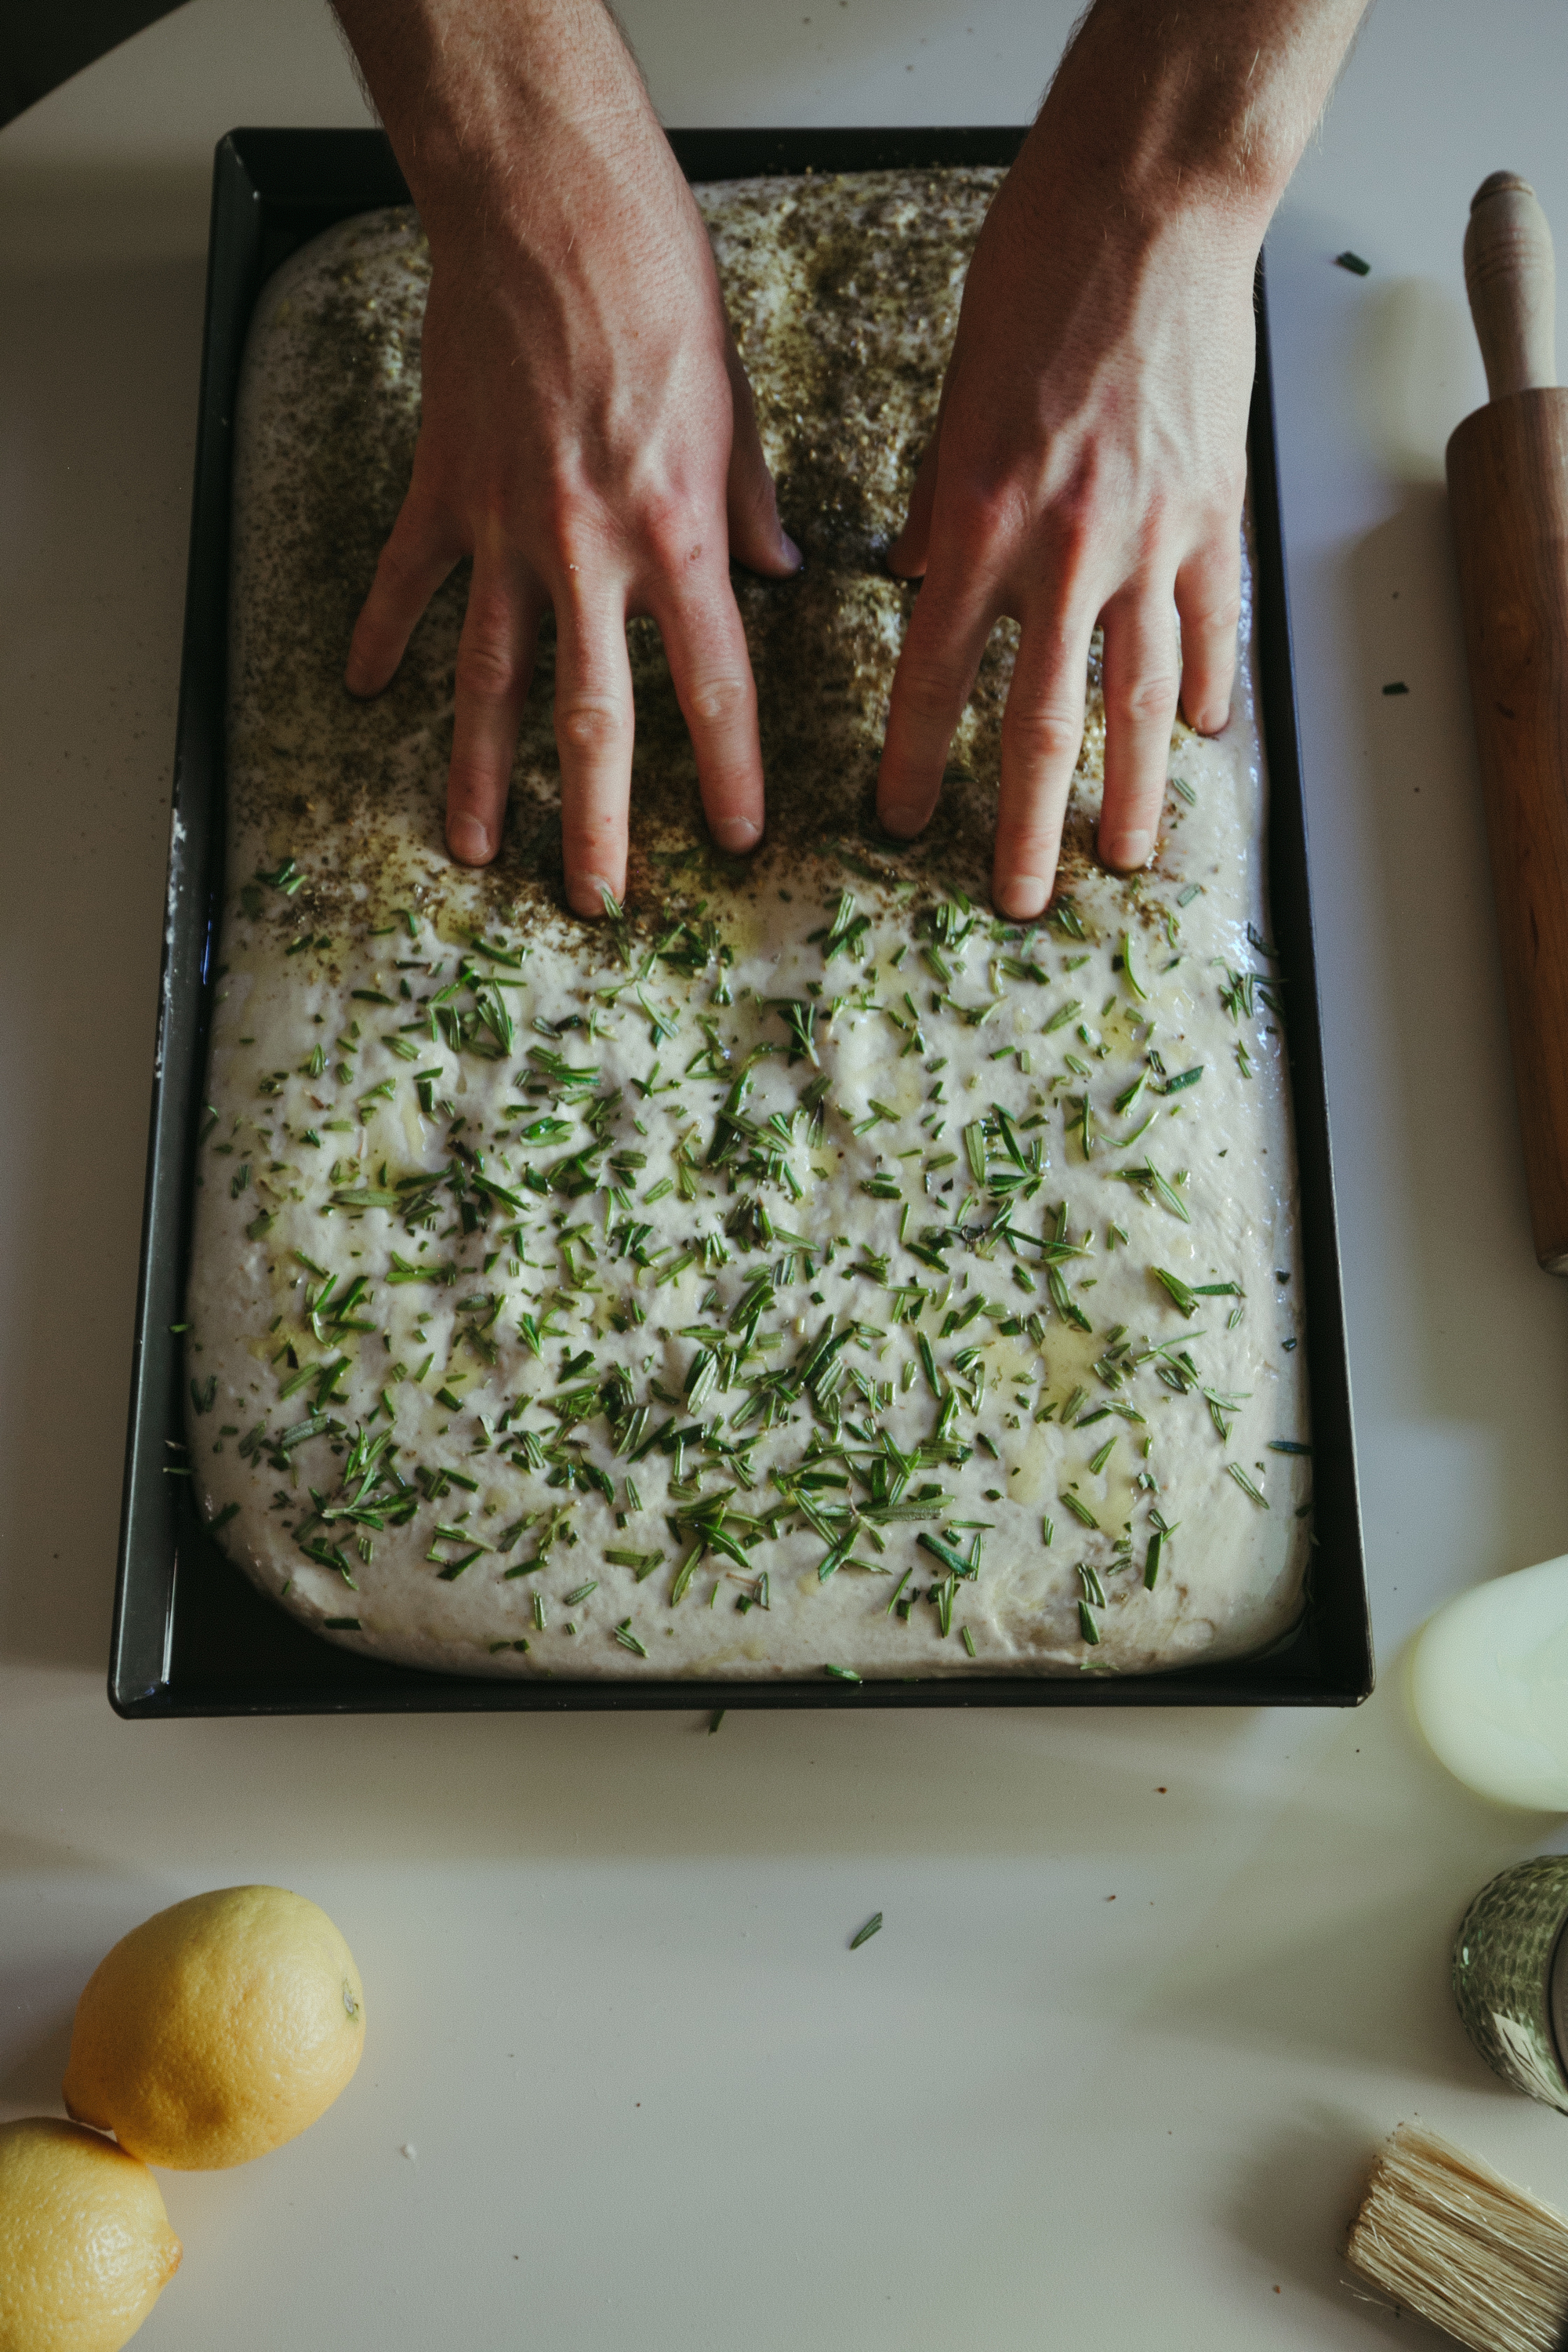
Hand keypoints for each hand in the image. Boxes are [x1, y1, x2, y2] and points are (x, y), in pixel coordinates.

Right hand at [335, 0, 799, 916]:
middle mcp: (587, 552)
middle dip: (596, 823)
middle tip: (597, 901)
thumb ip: (748, 503)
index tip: (737, 838)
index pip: (712, 686)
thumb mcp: (734, 403)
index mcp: (676, 534)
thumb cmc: (652, 283)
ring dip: (478, 775)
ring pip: (486, 681)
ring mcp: (504, 528)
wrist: (545, 203)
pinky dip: (380, 635)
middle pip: (592, 719)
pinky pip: (407, 581)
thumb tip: (777, 567)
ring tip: (473, 848)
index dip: (728, 772)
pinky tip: (362, 689)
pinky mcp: (443, 489)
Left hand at [878, 139, 1254, 918]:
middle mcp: (1062, 552)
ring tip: (1123, 858)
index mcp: (975, 522)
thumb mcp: (952, 393)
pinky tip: (1203, 738)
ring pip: (1139, 703)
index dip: (909, 762)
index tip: (894, 821)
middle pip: (1038, 726)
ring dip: (1130, 795)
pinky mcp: (1217, 516)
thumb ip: (937, 503)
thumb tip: (919, 573)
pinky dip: (1208, 688)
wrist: (1151, 205)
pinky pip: (1213, 630)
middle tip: (1013, 900)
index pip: (929, 677)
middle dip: (1021, 828)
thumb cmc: (1038, 275)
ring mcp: (1151, 541)